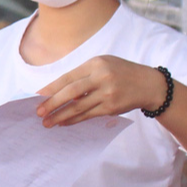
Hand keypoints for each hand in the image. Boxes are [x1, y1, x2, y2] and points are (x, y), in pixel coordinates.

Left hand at [35, 55, 167, 127]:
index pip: (68, 77)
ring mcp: (107, 93)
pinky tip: (64, 123)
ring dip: (60, 116)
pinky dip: (74, 119)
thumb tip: (58, 92)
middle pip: (71, 92)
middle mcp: (101, 77)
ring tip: (47, 122)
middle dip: (52, 103)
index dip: (51, 88)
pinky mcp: (111, 108)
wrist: (148, 85)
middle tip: (38, 112)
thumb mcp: (103, 65)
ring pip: (78, 107)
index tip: (37, 96)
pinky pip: (88, 115)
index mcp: (96, 64)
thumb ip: (83, 76)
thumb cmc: (121, 73)